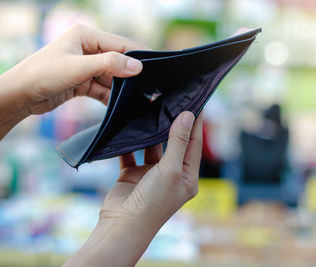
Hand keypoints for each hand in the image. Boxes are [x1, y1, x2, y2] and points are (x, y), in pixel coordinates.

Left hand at [15, 23, 144, 113]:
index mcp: (86, 35)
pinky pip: (103, 89)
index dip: (138, 56)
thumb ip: (109, 65)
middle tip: (148, 88)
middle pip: (118, 62)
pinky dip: (111, 98)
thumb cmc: (43, 75)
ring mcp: (86, 66)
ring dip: (121, 89)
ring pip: (112, 78)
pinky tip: (120, 107)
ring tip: (137, 100)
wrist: (20, 96)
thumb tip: (138, 66)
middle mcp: (88, 48)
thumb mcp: (78, 68)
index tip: (156, 68)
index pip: (121, 44)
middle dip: (131, 76)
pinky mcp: (83, 82)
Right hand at [63, 111, 202, 266]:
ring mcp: (151, 175)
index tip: (196, 102)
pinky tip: (130, 127)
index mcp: (188, 177)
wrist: (121, 226)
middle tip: (173, 100)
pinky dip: (130, 142)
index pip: (194, 144)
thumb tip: (188, 116)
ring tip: (152, 109)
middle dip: (173, 123)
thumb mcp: (171, 170)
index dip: (196, 123)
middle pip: (174, 143)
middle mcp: (171, 175)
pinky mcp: (132, 174)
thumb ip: (178, 142)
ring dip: (151, 132)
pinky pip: (132, 153)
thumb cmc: (153, 203)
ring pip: (153, 147)